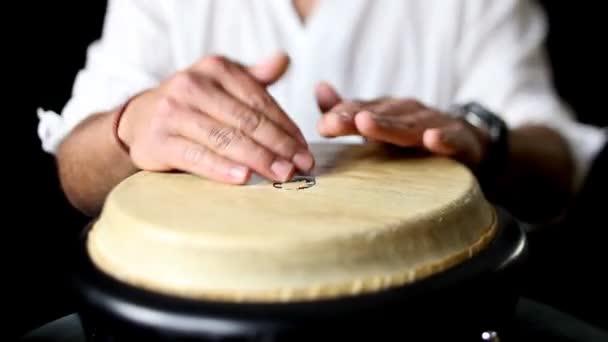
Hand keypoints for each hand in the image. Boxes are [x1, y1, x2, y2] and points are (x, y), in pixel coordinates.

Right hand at [117, 53, 313, 183]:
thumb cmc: (192, 106)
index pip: (260, 100)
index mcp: (215, 69)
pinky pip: (197, 156)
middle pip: (246, 120)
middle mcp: (192, 86)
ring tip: (282, 174)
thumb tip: (283, 60)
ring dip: (259, 159)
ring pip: (226, 139)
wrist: (139, 121)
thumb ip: (252, 78)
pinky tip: (244, 177)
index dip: (286, 126)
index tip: (304, 149)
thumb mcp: (220, 84)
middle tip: (302, 165)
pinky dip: (222, 169)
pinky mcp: (159, 141)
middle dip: (279, 146)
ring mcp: (173, 113)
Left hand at [315, 82, 488, 166]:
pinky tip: (432, 139)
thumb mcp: (379, 127)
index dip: (342, 115)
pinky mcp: (459, 141)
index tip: (322, 125)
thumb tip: (319, 87)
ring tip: (365, 124)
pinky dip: (443, 139)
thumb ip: (348, 112)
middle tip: (334, 122)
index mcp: (389, 111)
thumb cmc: (413, 137)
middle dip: (357, 117)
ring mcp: (435, 125)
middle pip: (382, 115)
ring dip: (389, 125)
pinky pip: (452, 140)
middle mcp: (409, 113)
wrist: (467, 143)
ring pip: (410, 126)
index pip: (362, 110)